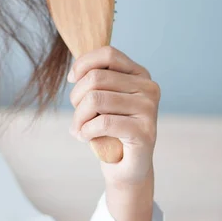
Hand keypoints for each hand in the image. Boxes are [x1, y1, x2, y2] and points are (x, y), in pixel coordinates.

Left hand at [67, 45, 160, 186]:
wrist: (127, 166)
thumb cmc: (110, 128)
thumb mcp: (102, 98)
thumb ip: (94, 79)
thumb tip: (73, 73)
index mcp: (139, 74)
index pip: (108, 54)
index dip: (83, 64)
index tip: (71, 80)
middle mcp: (148, 88)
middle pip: (95, 78)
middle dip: (76, 97)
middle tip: (77, 115)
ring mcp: (149, 109)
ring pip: (95, 100)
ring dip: (78, 117)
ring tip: (78, 129)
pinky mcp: (144, 132)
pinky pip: (103, 123)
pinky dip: (86, 131)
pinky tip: (85, 137)